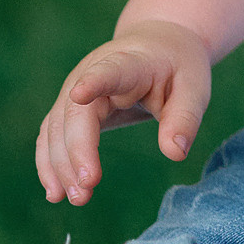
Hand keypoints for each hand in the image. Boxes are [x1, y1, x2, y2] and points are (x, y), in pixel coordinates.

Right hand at [36, 19, 210, 205]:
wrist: (158, 44)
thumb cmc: (178, 67)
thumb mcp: (194, 86)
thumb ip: (185, 117)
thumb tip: (175, 153)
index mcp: (130, 63)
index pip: (109, 71)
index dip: (94, 82)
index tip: (79, 94)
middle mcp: (93, 73)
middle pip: (76, 112)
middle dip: (76, 151)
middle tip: (85, 189)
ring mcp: (75, 89)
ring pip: (56, 128)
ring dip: (59, 165)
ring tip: (74, 198)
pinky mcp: (69, 108)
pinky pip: (51, 136)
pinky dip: (50, 163)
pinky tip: (55, 192)